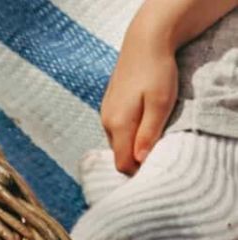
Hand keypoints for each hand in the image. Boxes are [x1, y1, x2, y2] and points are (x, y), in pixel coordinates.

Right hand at [100, 31, 177, 174]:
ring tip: (153, 133)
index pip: (122, 163)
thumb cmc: (156, 72)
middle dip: (136, 159)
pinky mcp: (109, 105)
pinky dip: (129, 132)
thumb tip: (139, 160)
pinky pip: (116, 128)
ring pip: (118, 141)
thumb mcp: (160, 103)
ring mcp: (105, 112)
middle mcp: (106, 122)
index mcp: (117, 124)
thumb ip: (148, 133)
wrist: (144, 42)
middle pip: (119, 154)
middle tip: (159, 151)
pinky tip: (144, 119)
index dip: (138, 170)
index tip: (156, 166)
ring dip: (133, 144)